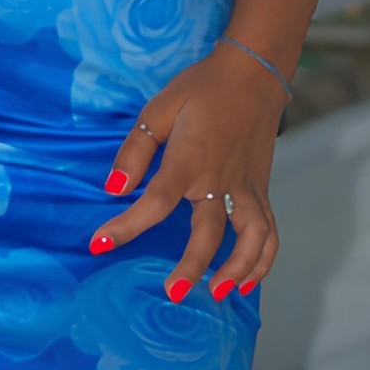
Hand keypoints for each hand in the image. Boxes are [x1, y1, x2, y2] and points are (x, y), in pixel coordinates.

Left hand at [85, 42, 285, 299]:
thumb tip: (114, 187)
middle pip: (208, 233)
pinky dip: (263, 259)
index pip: (155, 202)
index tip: (100, 243)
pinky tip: (249, 280)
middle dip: (191, 267)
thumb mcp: (160, 109)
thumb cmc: (201, 89)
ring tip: (217, 294)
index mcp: (190, 160)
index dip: (127, 225)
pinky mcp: (262, 190)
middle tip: (172, 293)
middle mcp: (220, 180)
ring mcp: (246, 188)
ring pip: (249, 238)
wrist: (252, 75)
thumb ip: (137, 149)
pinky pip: (269, 231)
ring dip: (237, 270)